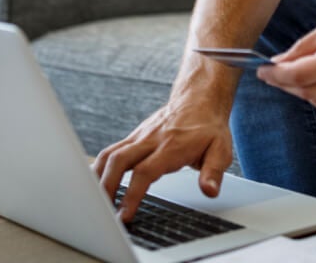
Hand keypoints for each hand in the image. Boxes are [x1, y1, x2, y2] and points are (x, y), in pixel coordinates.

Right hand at [92, 95, 233, 222]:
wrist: (199, 99)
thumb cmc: (209, 128)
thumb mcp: (221, 149)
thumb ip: (213, 172)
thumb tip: (210, 191)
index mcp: (170, 147)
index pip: (145, 172)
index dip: (132, 195)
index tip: (124, 215)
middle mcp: (150, 140)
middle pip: (119, 161)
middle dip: (106, 188)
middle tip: (102, 212)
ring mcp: (140, 137)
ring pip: (110, 154)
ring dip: (98, 177)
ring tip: (94, 201)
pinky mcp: (134, 137)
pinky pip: (111, 150)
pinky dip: (100, 167)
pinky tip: (95, 182)